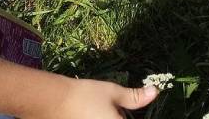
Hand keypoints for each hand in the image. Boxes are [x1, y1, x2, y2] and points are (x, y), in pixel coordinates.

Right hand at [35, 77, 158, 118]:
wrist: (53, 102)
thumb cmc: (85, 96)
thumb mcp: (113, 93)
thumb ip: (135, 97)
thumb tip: (155, 92)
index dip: (137, 115)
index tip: (129, 109)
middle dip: (123, 115)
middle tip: (120, 107)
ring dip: (113, 117)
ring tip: (104, 109)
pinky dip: (102, 118)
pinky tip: (95, 113)